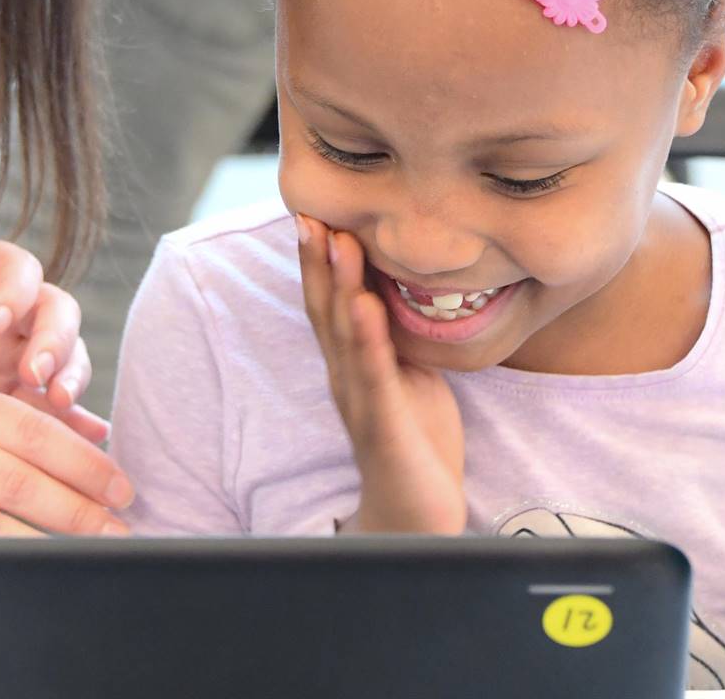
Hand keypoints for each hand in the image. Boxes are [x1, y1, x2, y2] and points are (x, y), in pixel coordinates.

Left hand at [0, 231, 105, 441]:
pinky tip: (86, 441)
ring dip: (69, 377)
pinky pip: (54, 406)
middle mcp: (6, 307)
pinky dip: (72, 422)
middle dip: (53, 340)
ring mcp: (15, 351)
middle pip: (56, 309)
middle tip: (33, 375)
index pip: (13, 267)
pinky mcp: (13, 393)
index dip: (13, 292)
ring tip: (55, 407)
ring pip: (66, 355)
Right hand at [296, 215, 465, 533]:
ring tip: (336, 240)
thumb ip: (395, 335)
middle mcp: (346, 377)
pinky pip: (373, 376)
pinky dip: (368, 339)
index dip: (320, 257)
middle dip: (316, 258)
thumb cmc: (416, 442)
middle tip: (308, 208)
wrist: (417, 516)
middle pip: (325, 309)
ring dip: (339, 284)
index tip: (314, 208)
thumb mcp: (409, 375)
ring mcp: (360, 401)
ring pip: (344, 335)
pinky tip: (366, 307)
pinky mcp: (382, 426)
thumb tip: (403, 286)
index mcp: (352, 363)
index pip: (330, 301)